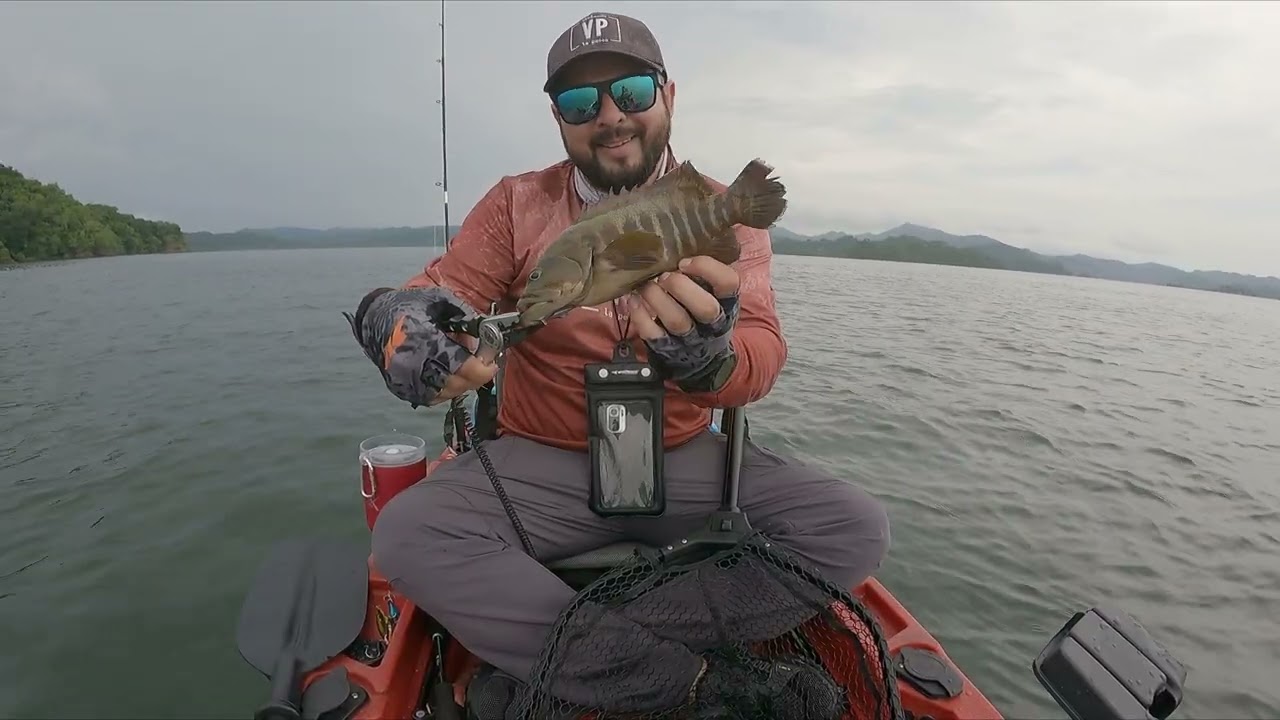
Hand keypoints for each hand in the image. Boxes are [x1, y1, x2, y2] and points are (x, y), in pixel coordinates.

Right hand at [344, 286, 498, 406]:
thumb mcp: (440, 300)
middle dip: (475, 376)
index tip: (491, 362)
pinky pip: (431, 397)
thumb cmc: (409, 306)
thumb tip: (486, 331)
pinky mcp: (401, 389)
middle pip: (455, 384)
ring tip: (468, 369)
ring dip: (462, 384)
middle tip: (485, 365)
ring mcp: (405, 380)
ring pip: (445, 394)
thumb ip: (465, 315)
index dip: (481, 368)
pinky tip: (452, 376)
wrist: (374, 318)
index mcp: (423, 340)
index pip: (460, 366)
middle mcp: (412, 364)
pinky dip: (446, 390)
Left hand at [631, 256, 740, 390]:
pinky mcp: (668, 349)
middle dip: (681, 286)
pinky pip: (653, 334)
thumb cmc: (703, 312)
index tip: (684, 262)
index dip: (707, 268)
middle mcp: (713, 323)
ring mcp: (690, 339)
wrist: (702, 358)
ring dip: (657, 298)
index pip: (728, 282)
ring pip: (677, 321)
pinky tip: (633, 301)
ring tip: (645, 285)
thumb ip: (706, 272)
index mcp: (728, 303)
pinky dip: (640, 316)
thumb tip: (682, 235)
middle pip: (705, 307)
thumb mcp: (714, 294)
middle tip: (664, 275)